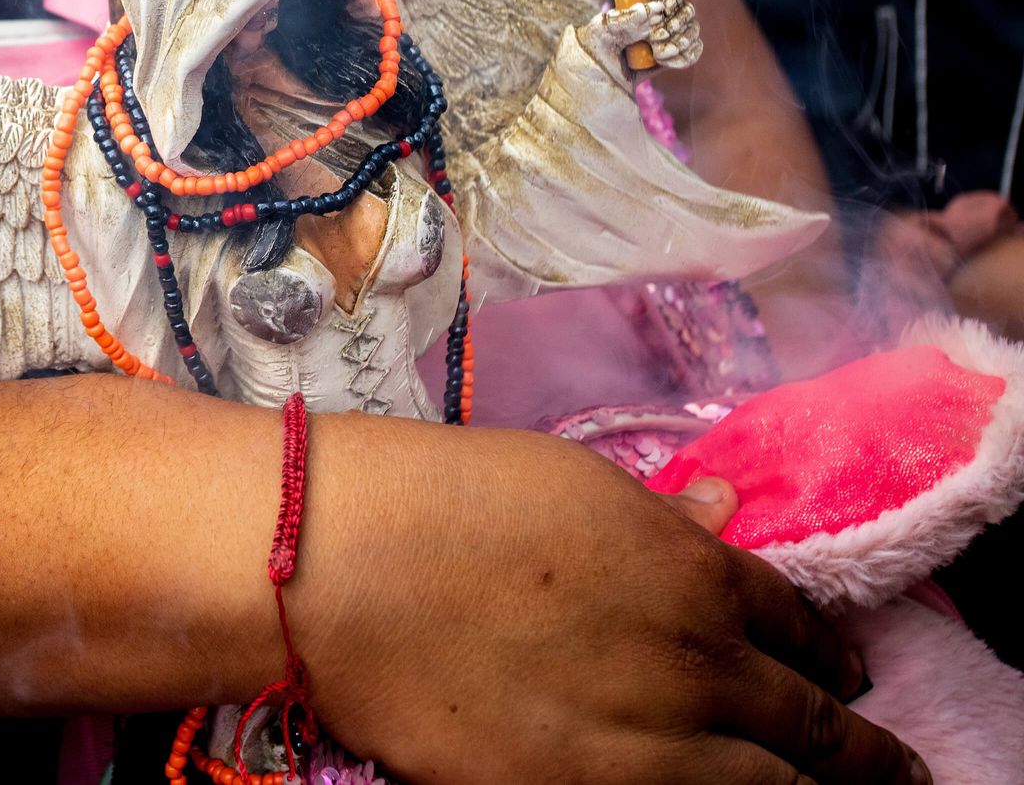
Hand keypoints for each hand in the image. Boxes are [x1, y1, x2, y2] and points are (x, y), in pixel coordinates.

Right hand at [291, 421, 926, 784]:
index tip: (844, 670)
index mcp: (695, 571)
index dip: (829, 652)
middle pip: (812, 725)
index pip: (798, 623)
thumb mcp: (569, 482)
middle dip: (861, 753)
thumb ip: (658, 516)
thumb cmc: (443, 500)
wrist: (345, 568)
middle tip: (893, 771)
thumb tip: (720, 514)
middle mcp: (697, 665)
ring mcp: (647, 744)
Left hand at [582, 0, 701, 76]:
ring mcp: (671, 36)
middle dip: (676, 26)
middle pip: (688, 12)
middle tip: (654, 39)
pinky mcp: (676, 55)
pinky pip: (694, 51)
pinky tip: (666, 62)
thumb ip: (625, 17)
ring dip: (680, 43)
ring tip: (657, 54)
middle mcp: (661, 18)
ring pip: (693, 31)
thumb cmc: (596, 46)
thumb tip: (654, 8)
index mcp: (646, 4)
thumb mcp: (602, 29)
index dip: (673, 4)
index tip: (663, 13)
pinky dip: (685, 57)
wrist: (601, 77)